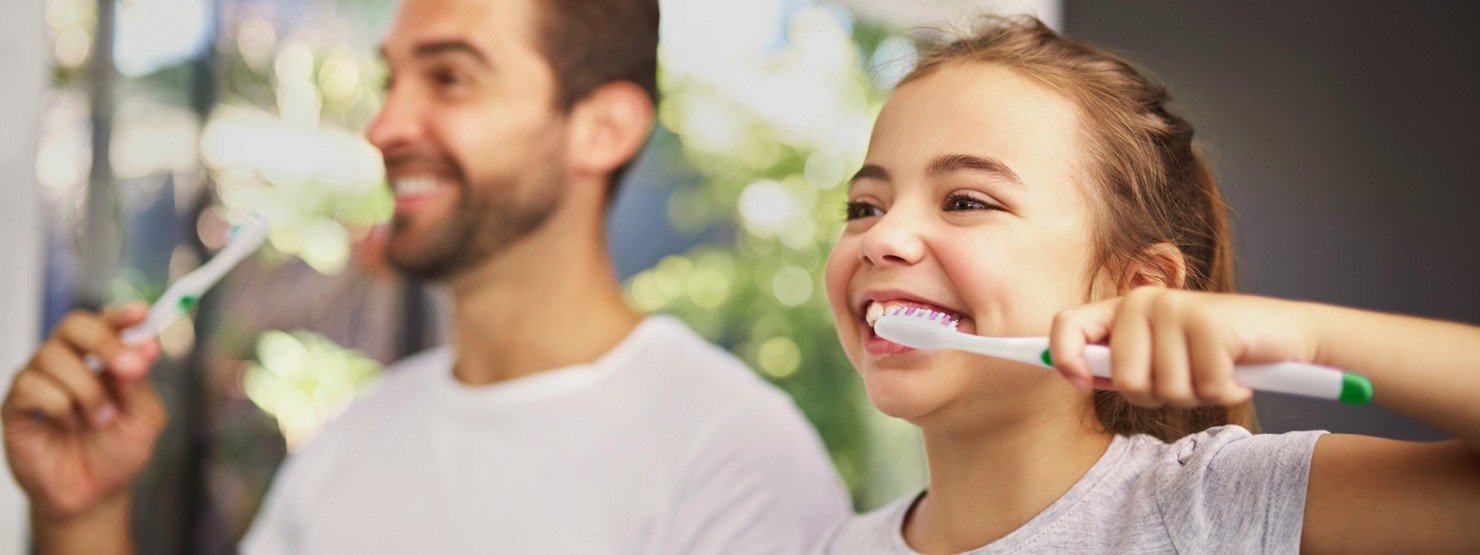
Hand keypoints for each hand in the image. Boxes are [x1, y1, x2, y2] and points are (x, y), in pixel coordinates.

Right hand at [3, 305, 165, 521]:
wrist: (93, 495)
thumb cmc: (118, 453)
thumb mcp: (144, 418)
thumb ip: (142, 383)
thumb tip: (147, 347)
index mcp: (103, 359)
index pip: (106, 322)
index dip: (121, 314)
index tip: (141, 314)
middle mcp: (70, 362)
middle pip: (74, 324)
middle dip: (104, 342)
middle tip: (125, 370)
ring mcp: (40, 380)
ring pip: (54, 355)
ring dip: (86, 389)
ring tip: (99, 419)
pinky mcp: (17, 404)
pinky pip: (30, 385)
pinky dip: (57, 404)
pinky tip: (65, 423)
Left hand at [1048, 288, 1318, 407]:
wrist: (1287, 338)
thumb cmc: (1220, 353)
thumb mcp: (1161, 359)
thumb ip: (1120, 363)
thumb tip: (1073, 372)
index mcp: (1124, 310)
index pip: (1068, 325)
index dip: (1063, 358)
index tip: (1079, 382)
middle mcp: (1143, 302)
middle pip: (1124, 379)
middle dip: (1159, 395)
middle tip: (1189, 380)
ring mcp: (1175, 308)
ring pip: (1164, 389)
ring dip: (1197, 395)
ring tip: (1216, 372)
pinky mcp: (1207, 322)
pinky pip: (1204, 387)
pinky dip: (1226, 392)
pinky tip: (1238, 373)